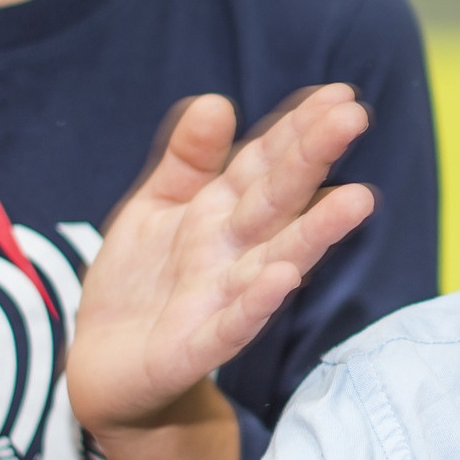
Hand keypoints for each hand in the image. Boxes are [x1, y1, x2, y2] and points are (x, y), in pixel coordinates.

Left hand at [67, 87, 376, 440]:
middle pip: (277, 199)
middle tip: (354, 117)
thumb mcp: (155, 206)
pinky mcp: (199, 347)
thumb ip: (187, 158)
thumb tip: (218, 102)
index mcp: (221, 211)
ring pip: (276, 258)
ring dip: (315, 232)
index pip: (265, 162)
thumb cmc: (140, 281)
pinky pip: (232, 323)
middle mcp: (233, 250)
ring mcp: (222, 298)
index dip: (297, 128)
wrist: (103, 365)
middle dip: (312, 159)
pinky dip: (257, 301)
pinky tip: (282, 277)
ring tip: (357, 200)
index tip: (339, 94)